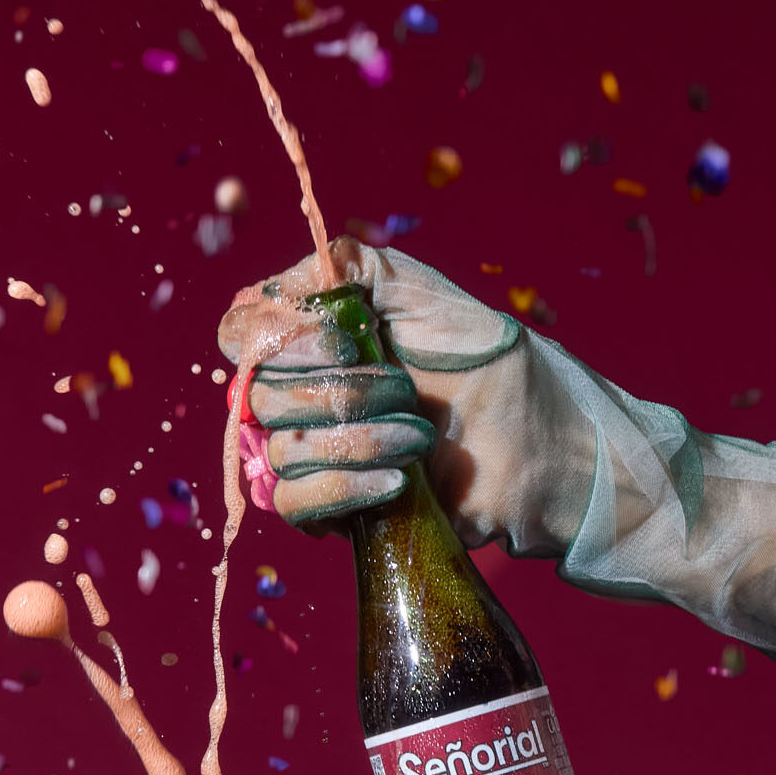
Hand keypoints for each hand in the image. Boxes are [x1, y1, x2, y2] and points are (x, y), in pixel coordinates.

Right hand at [217, 237, 594, 555]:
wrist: (534, 441)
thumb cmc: (484, 361)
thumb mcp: (419, 291)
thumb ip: (348, 266)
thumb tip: (278, 289)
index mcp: (313, 340)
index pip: (241, 333)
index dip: (277, 336)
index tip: (346, 340)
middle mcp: (302, 394)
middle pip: (258, 395)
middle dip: (341, 391)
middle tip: (405, 389)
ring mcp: (316, 454)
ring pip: (283, 449)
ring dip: (359, 439)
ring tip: (419, 436)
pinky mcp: (334, 508)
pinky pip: (295, 502)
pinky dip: (344, 486)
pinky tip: (398, 481)